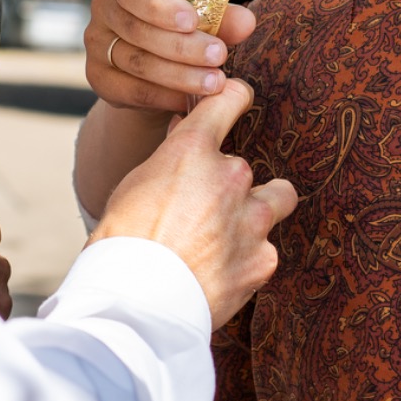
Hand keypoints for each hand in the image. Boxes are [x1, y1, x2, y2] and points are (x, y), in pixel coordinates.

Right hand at [86, 0, 255, 113]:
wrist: (154, 64)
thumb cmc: (181, 27)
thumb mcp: (202, 16)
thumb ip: (222, 17)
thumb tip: (247, 22)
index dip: (160, 5)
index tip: (192, 20)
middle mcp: (104, 8)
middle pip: (138, 29)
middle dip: (182, 46)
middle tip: (218, 55)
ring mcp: (97, 45)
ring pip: (138, 63)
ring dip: (179, 75)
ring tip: (214, 82)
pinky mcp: (98, 78)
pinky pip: (132, 90)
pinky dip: (165, 97)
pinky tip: (190, 101)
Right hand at [94, 80, 296, 328]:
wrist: (135, 303)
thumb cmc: (123, 242)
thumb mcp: (136, 184)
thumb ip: (170, 157)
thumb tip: (185, 131)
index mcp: (192, 149)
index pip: (229, 99)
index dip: (235, 97)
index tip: (239, 99)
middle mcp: (230, 175)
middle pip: (241, 165)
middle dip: (225, 184)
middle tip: (201, 210)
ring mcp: (252, 219)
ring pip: (278, 197)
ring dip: (259, 208)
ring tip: (232, 232)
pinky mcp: (263, 259)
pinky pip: (265, 248)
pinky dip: (249, 257)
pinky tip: (222, 271)